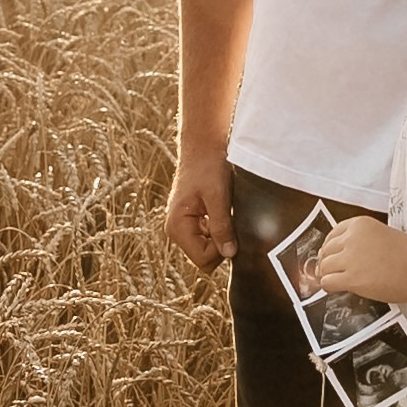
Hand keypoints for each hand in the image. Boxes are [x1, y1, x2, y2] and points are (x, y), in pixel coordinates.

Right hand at [164, 148, 233, 271]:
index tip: (230, 226)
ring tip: (224, 211)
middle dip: (221, 243)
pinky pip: (208, 238)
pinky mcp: (191, 222)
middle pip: (205, 258)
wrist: (203, 146)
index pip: (203, 260)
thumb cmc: (208, 166)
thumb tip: (229, 253)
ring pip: (208, 249)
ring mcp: (183, 227)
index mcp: (177, 227)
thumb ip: (222, 226)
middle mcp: (176, 230)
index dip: (221, 249)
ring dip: (221, 235)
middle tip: (228, 217)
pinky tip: (222, 210)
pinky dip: (219, 229)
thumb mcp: (218, 196)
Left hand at [314, 216, 406, 302]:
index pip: (332, 234)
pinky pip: (328, 282)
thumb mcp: (382, 236)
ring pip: (324, 267)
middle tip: (332, 272)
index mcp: (359, 224)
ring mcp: (350, 257)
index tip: (331, 256)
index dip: (330, 248)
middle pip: (326, 251)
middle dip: (327, 262)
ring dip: (328, 275)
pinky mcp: (352, 277)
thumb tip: (341, 255)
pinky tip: (336, 289)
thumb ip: (362, 241)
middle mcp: (351, 237)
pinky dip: (329, 287)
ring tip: (337, 281)